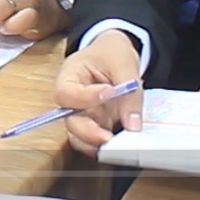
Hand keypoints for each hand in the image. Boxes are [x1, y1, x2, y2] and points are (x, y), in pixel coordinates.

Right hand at [54, 30, 144, 154]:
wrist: (115, 54)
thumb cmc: (112, 53)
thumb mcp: (124, 64)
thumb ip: (130, 92)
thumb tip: (132, 125)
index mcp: (70, 76)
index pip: (66, 92)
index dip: (85, 97)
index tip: (109, 92)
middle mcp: (71, 99)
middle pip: (69, 120)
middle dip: (88, 132)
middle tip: (108, 137)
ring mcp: (82, 114)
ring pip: (78, 136)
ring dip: (95, 143)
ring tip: (116, 145)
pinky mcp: (95, 124)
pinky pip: (94, 141)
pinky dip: (105, 146)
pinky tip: (121, 144)